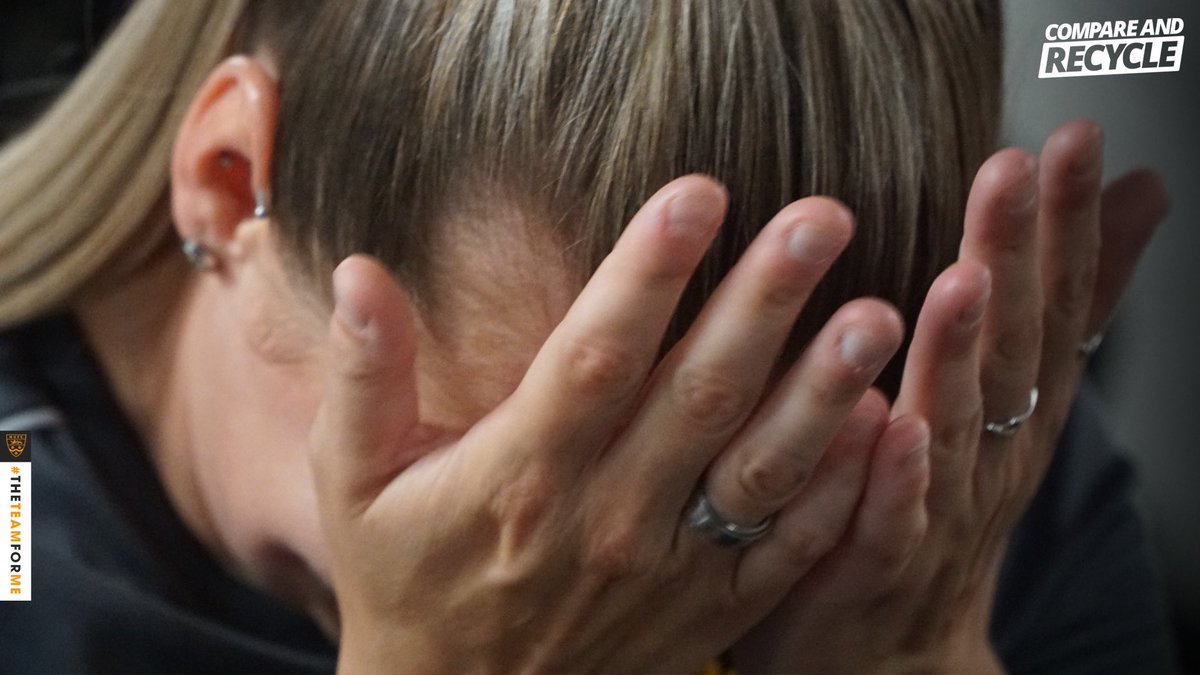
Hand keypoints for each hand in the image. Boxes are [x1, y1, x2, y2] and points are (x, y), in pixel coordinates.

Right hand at [308, 176, 908, 671]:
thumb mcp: (354, 484)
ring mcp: (668, 570)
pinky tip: (886, 423)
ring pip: (759, 471)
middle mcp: (604, 519)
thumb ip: (363, 377)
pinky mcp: (711, 607)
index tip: (698, 192)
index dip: (645, 275)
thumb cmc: (404, 579)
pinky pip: (788, 548)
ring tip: (879, 314)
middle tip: (824, 217)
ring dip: (823, 391)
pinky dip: (841, 490)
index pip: (592, 360)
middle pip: (696, 398)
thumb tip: (358, 270)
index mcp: (521, 475)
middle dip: (762, 302)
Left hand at [730, 121, 1167, 672]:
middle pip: (1012, 351)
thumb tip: (1140, 194)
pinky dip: (900, 479)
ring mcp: (938, 514)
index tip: (1070, 139)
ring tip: (966, 280)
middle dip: (1019, 258)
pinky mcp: (876, 568)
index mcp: (1017, 412)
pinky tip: (899, 428)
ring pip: (956, 427)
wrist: (893, 651)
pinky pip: (891, 523)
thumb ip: (1061, 306)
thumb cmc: (939, 505)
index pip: (1053, 308)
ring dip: (961, 353)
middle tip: (1017, 171)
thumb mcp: (1010, 402)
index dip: (1067, 225)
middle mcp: (990, 455)